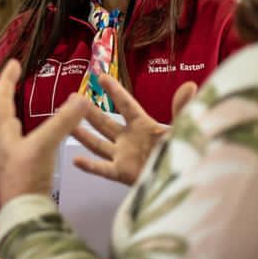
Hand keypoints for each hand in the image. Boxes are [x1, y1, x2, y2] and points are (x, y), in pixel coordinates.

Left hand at [0, 60, 90, 205]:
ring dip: (9, 111)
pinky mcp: (17, 168)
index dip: (6, 79)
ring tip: (17, 102)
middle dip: (3, 94)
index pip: (1, 99)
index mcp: (3, 133)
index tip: (13, 63)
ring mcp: (8, 156)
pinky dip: (20, 129)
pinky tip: (27, 133)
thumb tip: (82, 98)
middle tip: (11, 78)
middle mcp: (2, 143)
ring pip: (4, 127)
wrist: (25, 215)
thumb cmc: (27, 179)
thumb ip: (62, 122)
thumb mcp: (44, 146)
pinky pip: (15, 140)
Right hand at [70, 77, 196, 185]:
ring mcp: (125, 157)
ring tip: (66, 122)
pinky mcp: (123, 174)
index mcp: (145, 126)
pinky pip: (102, 169)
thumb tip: (191, 85)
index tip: (100, 76)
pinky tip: (75, 160)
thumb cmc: (186, 153)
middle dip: (90, 112)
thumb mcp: (184, 128)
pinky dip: (89, 166)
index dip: (114, 91)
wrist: (187, 182)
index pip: (126, 104)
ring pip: (98, 143)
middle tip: (73, 97)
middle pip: (106, 123)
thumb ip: (183, 108)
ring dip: (83, 133)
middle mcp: (131, 140)